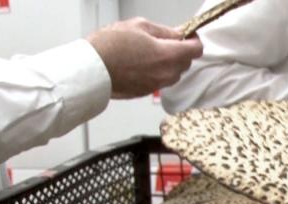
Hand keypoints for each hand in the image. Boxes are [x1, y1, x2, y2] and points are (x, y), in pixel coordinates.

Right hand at [87, 18, 203, 99]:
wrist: (91, 68)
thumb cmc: (110, 44)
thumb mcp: (139, 26)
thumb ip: (164, 31)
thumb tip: (178, 34)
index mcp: (168, 55)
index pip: (196, 50)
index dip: (194, 40)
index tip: (188, 35)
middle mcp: (166, 74)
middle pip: (186, 63)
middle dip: (181, 51)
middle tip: (167, 40)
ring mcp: (157, 85)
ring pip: (174, 74)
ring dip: (170, 63)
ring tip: (151, 52)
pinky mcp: (146, 92)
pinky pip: (160, 81)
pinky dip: (158, 72)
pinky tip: (142, 63)